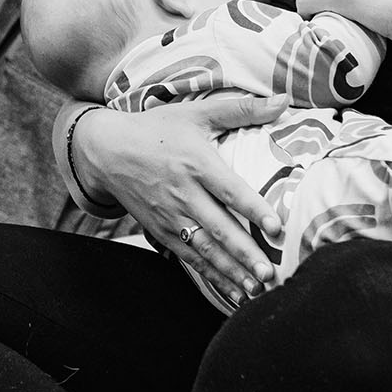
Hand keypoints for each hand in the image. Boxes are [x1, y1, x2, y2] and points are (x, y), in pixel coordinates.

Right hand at [75, 94, 291, 303]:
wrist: (106, 150)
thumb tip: (284, 100)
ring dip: (231, 271)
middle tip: (270, 274)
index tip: (276, 227)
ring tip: (257, 289)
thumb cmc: (156, 129)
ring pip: (205, 249)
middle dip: (245, 254)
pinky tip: (233, 291)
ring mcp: (170, 216)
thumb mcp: (196, 113)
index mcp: (195, 162)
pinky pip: (189, 257)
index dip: (254, 209)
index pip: (229, 190)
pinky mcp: (161, 231)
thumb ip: (242, 108)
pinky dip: (211, 276)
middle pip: (218, 228)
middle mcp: (183, 193)